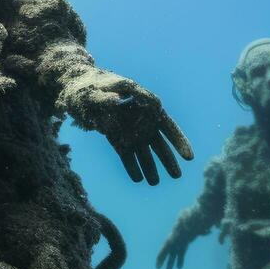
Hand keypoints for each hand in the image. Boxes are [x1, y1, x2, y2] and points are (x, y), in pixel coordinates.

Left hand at [74, 75, 193, 184]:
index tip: (189, 157)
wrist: (80, 90)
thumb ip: (109, 95)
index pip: (168, 126)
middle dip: (168, 160)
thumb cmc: (95, 85)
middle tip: (177, 176)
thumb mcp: (102, 88)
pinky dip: (131, 166)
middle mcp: (143, 121)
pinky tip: (137, 179)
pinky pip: (127, 155)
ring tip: (154, 183)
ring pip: (144, 152)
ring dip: (149, 167)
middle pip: (160, 143)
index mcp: (147, 106)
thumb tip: (116, 101)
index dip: (179, 141)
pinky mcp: (117, 139)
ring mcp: (131, 131)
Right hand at [156, 231, 190, 268]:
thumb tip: (179, 239)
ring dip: (170, 264)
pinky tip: (179, 268)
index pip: (162, 253)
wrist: (188, 228)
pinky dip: (180, 262)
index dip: (159, 260)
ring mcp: (176, 247)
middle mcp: (171, 245)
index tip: (157, 267)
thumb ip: (177, 238)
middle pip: (165, 255)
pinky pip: (180, 257)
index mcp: (168, 243)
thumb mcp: (178, 235)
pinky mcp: (182, 249)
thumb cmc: (182, 231)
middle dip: (163, 262)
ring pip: (172, 257)